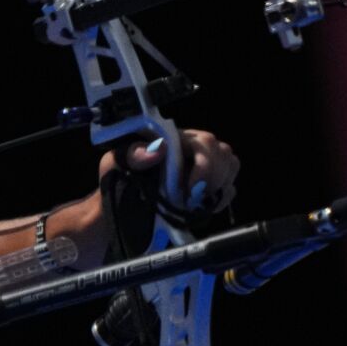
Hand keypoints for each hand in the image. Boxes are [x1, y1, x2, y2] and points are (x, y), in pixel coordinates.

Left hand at [100, 129, 239, 212]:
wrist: (118, 206)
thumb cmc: (117, 179)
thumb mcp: (116, 163)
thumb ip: (134, 154)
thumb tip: (158, 150)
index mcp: (173, 138)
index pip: (204, 142)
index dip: (205, 166)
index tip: (189, 191)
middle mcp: (191, 148)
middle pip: (223, 153)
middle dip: (213, 180)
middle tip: (191, 200)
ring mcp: (203, 166)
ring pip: (230, 166)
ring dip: (217, 188)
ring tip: (194, 203)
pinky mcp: (208, 185)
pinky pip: (229, 187)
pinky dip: (220, 199)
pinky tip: (200, 207)